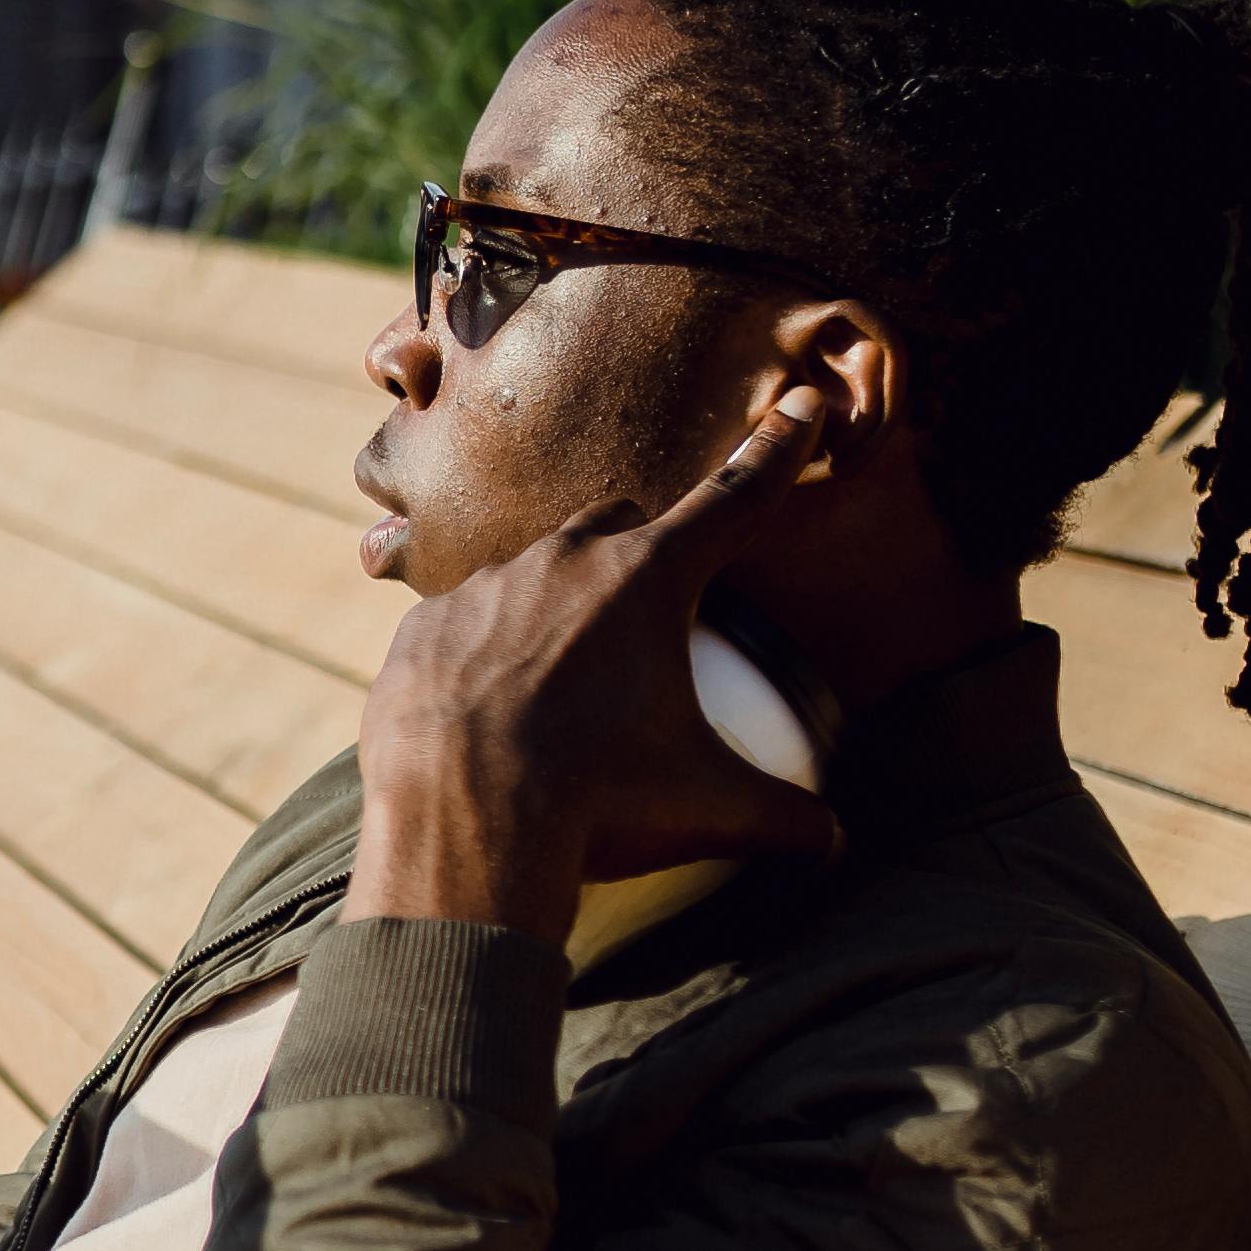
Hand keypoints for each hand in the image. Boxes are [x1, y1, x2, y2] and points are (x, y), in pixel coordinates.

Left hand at [344, 403, 843, 940]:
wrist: (461, 830)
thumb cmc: (597, 805)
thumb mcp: (707, 810)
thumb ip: (780, 816)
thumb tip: (832, 841)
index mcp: (646, 581)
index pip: (732, 502)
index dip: (774, 455)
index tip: (798, 409)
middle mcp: (560, 564)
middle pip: (615, 523)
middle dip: (636, 551)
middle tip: (642, 621)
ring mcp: (479, 593)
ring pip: (526, 575)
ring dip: (548, 613)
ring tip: (553, 693)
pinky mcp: (418, 636)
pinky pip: (457, 629)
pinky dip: (477, 659)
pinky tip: (485, 719)